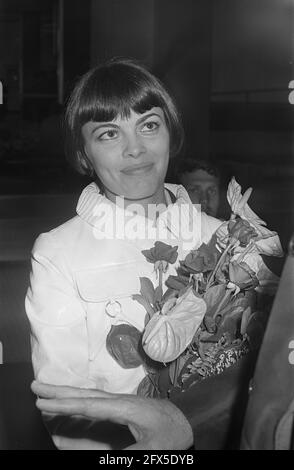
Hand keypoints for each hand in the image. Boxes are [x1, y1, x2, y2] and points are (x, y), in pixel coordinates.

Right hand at [31, 381, 192, 449]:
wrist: (189, 420)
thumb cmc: (173, 434)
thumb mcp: (153, 450)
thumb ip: (127, 454)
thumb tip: (101, 456)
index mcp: (124, 408)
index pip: (88, 405)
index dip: (64, 405)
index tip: (42, 402)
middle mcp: (119, 401)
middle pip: (84, 394)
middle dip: (58, 391)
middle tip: (35, 386)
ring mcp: (120, 403)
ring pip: (88, 396)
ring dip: (66, 393)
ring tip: (45, 392)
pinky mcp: (122, 407)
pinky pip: (95, 402)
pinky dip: (78, 400)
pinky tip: (71, 403)